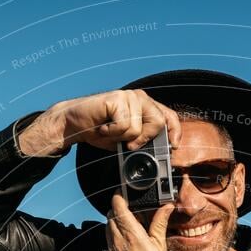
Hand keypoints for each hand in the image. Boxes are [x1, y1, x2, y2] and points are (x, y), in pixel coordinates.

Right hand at [19, 89, 181, 155]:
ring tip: (111, 132)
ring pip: (139, 128)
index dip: (175, 132)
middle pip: (158, 123)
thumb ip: (144, 142)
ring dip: (123, 137)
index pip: (169, 116)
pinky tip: (103, 127)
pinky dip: (112, 133)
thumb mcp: (127, 140)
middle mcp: (140, 98)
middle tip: (127, 143)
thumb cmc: (101, 131)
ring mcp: (129, 96)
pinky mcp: (117, 98)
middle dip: (144, 140)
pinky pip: (124, 125)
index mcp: (146, 107)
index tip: (173, 147)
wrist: (75, 123)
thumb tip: (159, 155)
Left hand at [106, 192, 177, 250]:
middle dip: (119, 211)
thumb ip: (159, 224)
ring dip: (116, 225)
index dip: (119, 197)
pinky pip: (109, 245)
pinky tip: (128, 246)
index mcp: (132, 236)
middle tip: (132, 213)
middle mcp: (118, 243)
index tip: (123, 194)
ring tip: (131, 229)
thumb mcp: (160, 246)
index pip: (118, 207)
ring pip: (108, 230)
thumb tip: (166, 207)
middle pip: (110, 216)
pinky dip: (115, 240)